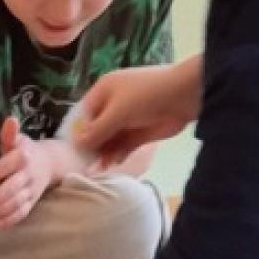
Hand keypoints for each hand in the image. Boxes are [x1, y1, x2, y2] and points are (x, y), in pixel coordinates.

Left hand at [0, 118, 62, 233]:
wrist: (50, 162)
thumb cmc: (25, 151)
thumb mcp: (18, 140)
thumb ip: (9, 134)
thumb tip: (10, 119)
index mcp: (21, 157)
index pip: (2, 169)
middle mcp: (27, 174)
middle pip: (11, 189)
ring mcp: (31, 189)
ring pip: (17, 203)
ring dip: (2, 211)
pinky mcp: (33, 201)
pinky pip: (24, 212)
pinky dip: (12, 219)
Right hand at [73, 63, 193, 173]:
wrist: (184, 95)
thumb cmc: (146, 96)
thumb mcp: (117, 112)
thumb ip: (97, 131)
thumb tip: (76, 144)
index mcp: (104, 91)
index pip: (85, 113)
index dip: (79, 132)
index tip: (75, 151)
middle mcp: (113, 104)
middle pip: (97, 128)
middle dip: (92, 146)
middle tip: (87, 165)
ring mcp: (128, 119)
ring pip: (110, 139)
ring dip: (105, 152)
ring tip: (101, 167)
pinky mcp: (140, 132)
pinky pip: (124, 145)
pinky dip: (119, 153)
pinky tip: (115, 162)